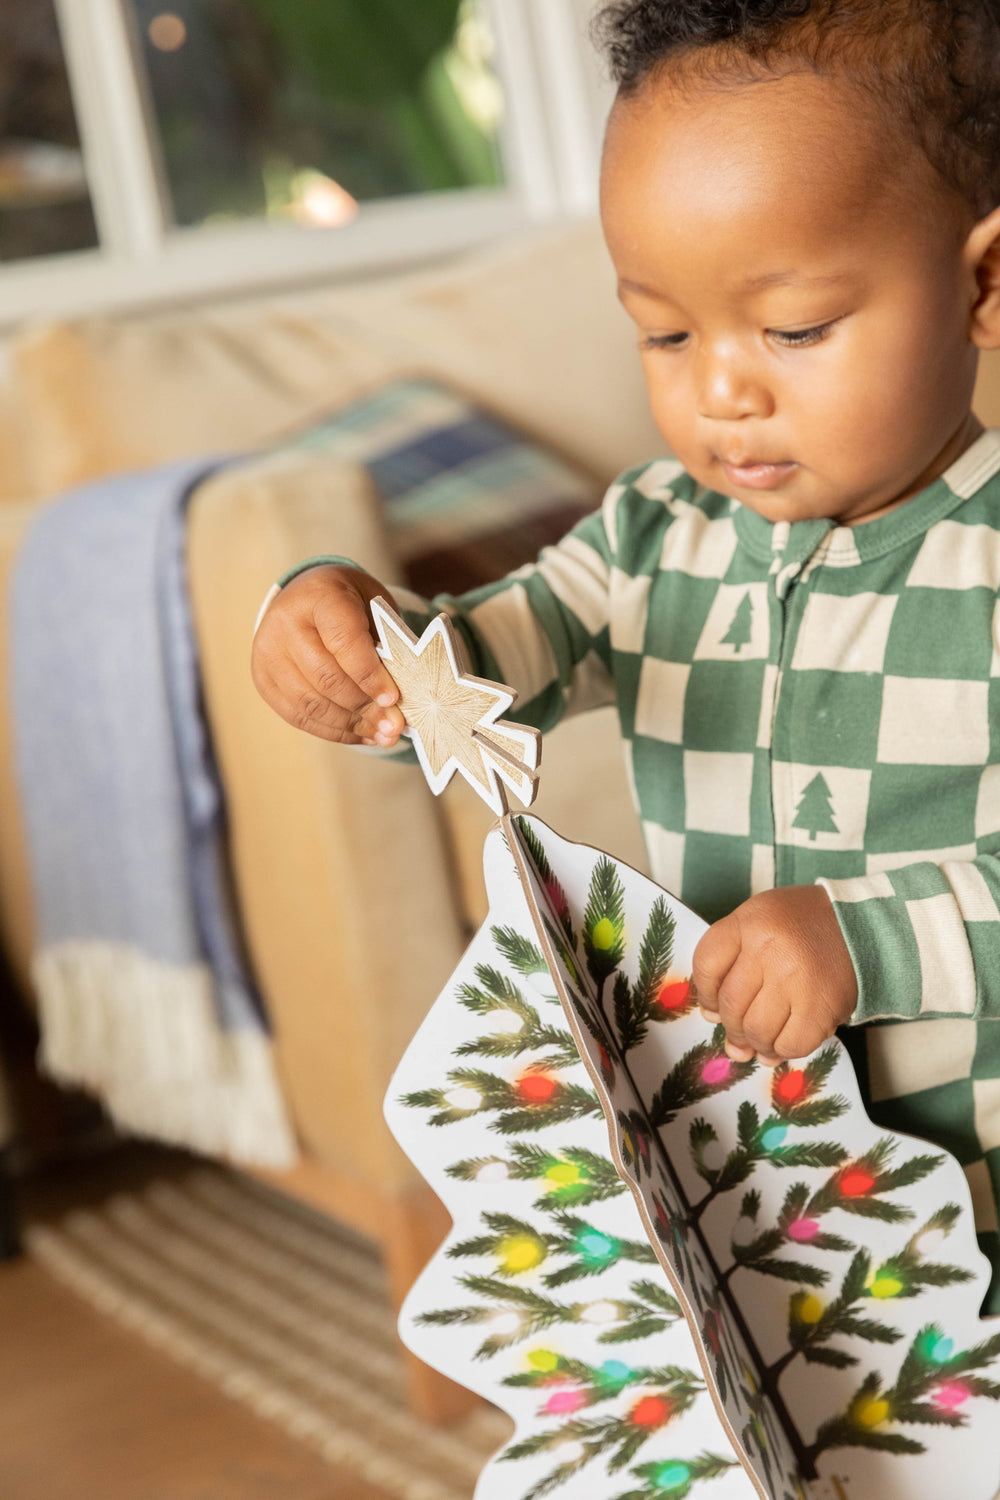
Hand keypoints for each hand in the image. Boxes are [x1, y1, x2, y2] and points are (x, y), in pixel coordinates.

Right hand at [251, 564, 405, 745]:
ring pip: (311, 703)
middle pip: (326, 678)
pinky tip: (360, 734)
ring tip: (382, 734)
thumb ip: (384, 648)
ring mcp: (268, 653)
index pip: (344, 642)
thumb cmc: (349, 603)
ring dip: (350, 725)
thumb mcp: (373, 607)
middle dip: (364, 707)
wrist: (306, 597)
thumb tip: (394, 704)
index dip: (370, 674)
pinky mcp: (263, 680)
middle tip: (394, 725)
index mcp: (318, 596)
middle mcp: (285, 623)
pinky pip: (299, 716)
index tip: (393, 698)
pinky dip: (333, 731)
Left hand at [691, 885, 856, 1063]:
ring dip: (756, 1042)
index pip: (706, 966)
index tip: (714, 1006)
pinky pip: (790, 1044)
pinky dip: (783, 1050)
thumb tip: (712, 1018)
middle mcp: (770, 948)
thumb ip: (730, 960)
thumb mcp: (759, 920)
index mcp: (750, 922)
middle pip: (730, 1004)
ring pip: (756, 1029)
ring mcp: (796, 979)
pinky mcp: (823, 1006)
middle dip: (732, 1026)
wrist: (863, 925)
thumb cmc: (803, 925)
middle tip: (742, 1030)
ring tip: (763, 1038)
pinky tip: (784, 1041)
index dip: (705, 995)